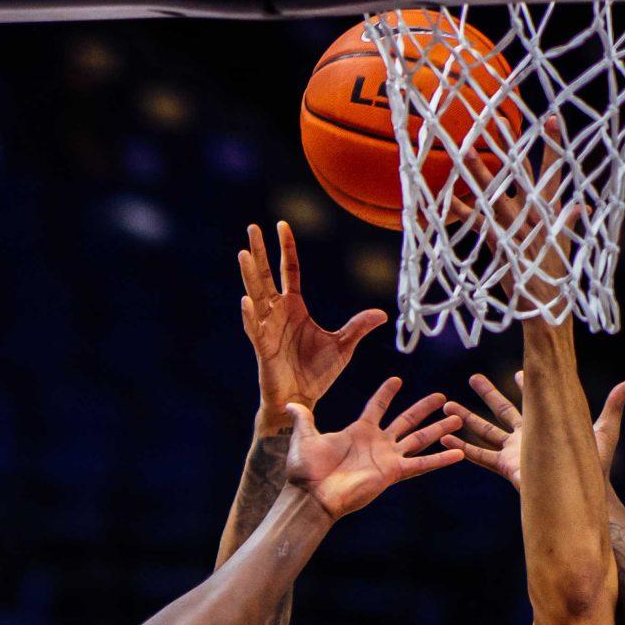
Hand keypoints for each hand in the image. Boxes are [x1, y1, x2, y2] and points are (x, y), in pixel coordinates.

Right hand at [240, 221, 385, 427]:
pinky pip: (254, 328)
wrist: (302, 400)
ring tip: (242, 254)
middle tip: (252, 228)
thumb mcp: (344, 346)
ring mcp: (268, 329)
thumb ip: (358, 327)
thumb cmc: (318, 374)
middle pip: (266, 276)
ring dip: (249, 276)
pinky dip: (249, 315)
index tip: (281, 224)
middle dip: (258, 253)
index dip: (285, 248)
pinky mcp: (263, 348)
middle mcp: (278, 313)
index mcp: (295, 307)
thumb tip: (382, 314)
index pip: (289, 270)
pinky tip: (246, 300)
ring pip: (256, 296)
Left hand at [286, 378, 461, 520]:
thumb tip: (288, 404)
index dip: (386, 393)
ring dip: (438, 429)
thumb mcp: (305, 437)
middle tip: (442, 397)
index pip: (377, 407)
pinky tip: (459, 453)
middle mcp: (377, 442)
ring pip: (419, 439)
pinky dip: (440, 459)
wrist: (312, 496)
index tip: (396, 379)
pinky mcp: (393, 472)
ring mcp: (387, 457)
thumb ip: (303, 419)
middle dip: (424, 408)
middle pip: (406, 420)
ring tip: (458, 418)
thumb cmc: (306, 470)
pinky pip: (421, 464)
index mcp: (359, 431)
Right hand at [454, 367, 624, 491]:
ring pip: (485, 430)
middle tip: (472, 377)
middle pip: (502, 409)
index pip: (532, 399)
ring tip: (448, 404)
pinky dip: (461, 448)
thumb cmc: (594, 467)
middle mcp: (526, 436)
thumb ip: (614, 405)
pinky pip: (479, 456)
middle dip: (487, 394)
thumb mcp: (605, 430)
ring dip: (467, 417)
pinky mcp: (505, 466)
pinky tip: (445, 438)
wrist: (580, 494)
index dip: (525, 384)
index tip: (516, 370)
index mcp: (545, 424)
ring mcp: (514, 451)